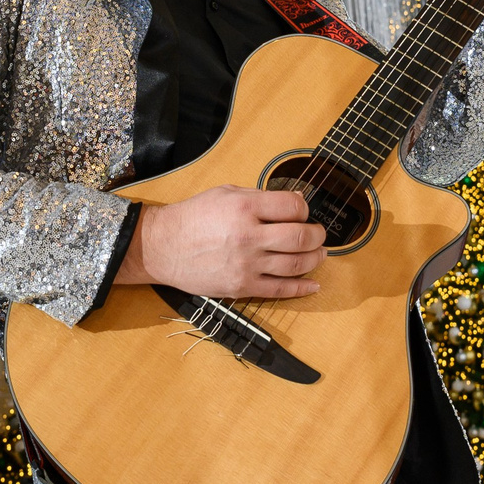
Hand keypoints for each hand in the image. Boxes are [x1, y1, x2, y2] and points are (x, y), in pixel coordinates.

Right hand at [114, 185, 323, 299]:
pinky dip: (302, 288)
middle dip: (318, 235)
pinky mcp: (242, 286)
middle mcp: (249, 236)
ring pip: (296, 264)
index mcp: (245, 208)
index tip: (304, 212)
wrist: (164, 246)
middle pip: (300, 237)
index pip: (294, 206)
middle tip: (319, 234)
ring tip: (319, 254)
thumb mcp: (226, 193)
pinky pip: (280, 290)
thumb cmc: (193, 217)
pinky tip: (313, 284)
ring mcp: (247, 264)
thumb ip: (261, 197)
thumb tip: (295, 200)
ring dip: (315, 259)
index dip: (305, 208)